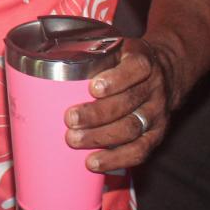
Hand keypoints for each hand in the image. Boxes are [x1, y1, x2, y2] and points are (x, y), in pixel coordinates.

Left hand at [64, 36, 174, 172]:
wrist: (165, 73)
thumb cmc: (125, 61)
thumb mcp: (115, 47)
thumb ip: (89, 51)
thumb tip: (44, 59)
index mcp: (142, 60)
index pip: (136, 68)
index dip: (116, 79)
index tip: (93, 88)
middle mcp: (153, 87)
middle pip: (128, 102)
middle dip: (97, 113)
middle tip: (69, 118)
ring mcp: (157, 112)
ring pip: (132, 127)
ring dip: (101, 137)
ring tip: (74, 140)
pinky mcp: (156, 134)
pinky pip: (139, 151)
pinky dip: (115, 159)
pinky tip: (93, 162)